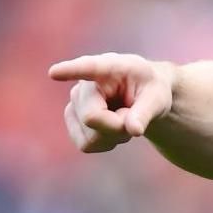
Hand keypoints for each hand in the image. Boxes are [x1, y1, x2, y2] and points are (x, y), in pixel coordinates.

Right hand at [48, 53, 174, 152]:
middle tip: (134, 116)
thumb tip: (134, 129)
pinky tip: (113, 128)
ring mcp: (74, 103)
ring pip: (89, 136)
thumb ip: (146, 112)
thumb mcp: (158, 98)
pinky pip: (86, 145)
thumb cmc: (151, 91)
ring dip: (113, 136)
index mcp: (110, 67)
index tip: (55, 72)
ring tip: (124, 119)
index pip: (88, 68)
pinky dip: (105, 143)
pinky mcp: (72, 121)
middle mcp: (85, 84)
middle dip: (118, 125)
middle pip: (91, 117)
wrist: (143, 97)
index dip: (71, 70)